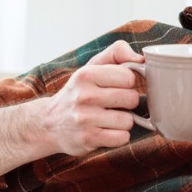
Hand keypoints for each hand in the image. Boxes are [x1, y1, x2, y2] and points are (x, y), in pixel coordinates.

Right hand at [37, 40, 144, 155]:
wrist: (49, 122)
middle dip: (127, 102)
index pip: (129, 77)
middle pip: (132, 99)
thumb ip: (117, 53)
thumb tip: (142, 59)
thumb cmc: (80, 91)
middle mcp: (84, 96)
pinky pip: (122, 138)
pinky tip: (107, 130)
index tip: (117, 86)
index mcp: (86, 74)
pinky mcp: (88, 139)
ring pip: (129, 120)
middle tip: (113, 103)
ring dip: (124, 121)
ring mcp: (85, 119)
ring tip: (109, 117)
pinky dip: (119, 136)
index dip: (127, 83)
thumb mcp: (93, 66)